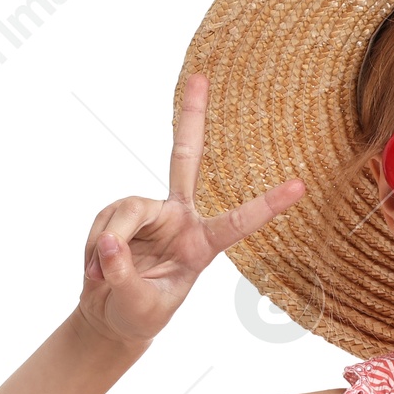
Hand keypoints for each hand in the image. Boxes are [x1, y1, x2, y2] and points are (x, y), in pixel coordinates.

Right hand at [76, 72, 304, 345]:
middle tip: (200, 77)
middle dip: (191, 118)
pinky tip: (95, 270)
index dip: (266, 205)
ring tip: (101, 278)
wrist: (112, 315)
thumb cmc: (138, 313)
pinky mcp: (120, 214)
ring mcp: (148, 212)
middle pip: (184, 158)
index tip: (299, 187)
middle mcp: (178, 218)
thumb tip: (110, 243)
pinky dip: (93, 250)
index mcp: (201, 245)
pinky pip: (102, 224)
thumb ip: (125, 276)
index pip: (237, 222)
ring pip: (124, 211)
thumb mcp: (139, 305)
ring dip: (106, 247)